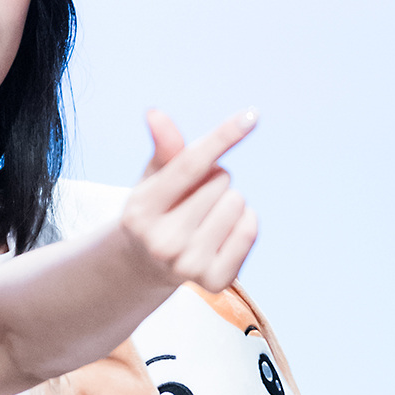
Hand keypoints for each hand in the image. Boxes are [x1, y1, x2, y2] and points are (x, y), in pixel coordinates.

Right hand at [119, 108, 258, 296]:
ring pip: (238, 202)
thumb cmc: (156, 209)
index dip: (222, 136)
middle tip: (194, 197)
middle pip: (221, 180)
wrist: (145, 264)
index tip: (252, 115)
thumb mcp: (154, 178)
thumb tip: (155, 114)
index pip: (189, 165)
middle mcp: (162, 242)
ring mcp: (188, 265)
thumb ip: (164, 148)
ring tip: (206, 215)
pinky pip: (250, 229)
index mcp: (141, 210)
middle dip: (215, 178)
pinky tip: (223, 230)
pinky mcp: (215, 281)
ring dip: (229, 200)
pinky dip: (244, 221)